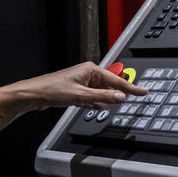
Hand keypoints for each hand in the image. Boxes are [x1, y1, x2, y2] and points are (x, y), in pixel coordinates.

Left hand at [15, 61, 147, 111]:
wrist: (34, 94)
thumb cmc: (52, 89)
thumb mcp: (81, 95)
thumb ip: (102, 96)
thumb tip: (120, 97)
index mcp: (91, 70)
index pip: (116, 80)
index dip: (130, 87)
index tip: (143, 92)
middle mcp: (88, 74)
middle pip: (109, 86)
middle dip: (115, 95)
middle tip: (130, 101)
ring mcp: (82, 82)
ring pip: (100, 93)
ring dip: (102, 101)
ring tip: (103, 106)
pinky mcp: (76, 91)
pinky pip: (91, 97)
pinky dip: (93, 103)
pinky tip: (91, 106)